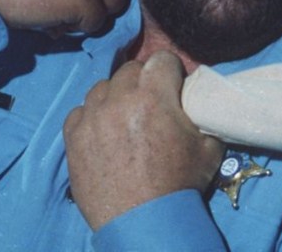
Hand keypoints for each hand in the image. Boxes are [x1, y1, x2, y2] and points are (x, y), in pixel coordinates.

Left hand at [62, 51, 224, 230]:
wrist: (143, 222)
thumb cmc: (178, 184)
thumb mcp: (209, 148)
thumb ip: (204, 117)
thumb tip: (201, 104)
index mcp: (154, 96)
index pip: (161, 59)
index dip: (170, 71)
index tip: (173, 85)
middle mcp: (119, 100)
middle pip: (130, 70)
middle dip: (143, 81)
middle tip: (151, 103)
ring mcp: (92, 117)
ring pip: (103, 88)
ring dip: (116, 97)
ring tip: (124, 118)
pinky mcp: (73, 137)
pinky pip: (80, 111)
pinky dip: (92, 117)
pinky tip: (103, 133)